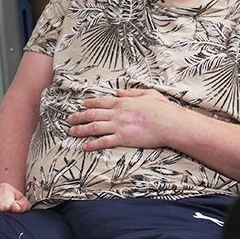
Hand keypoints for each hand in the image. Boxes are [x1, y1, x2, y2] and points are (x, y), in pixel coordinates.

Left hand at [66, 88, 183, 151]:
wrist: (170, 123)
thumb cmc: (163, 109)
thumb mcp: (148, 93)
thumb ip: (132, 92)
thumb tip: (119, 93)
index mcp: (123, 102)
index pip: (101, 102)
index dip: (89, 103)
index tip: (81, 104)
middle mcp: (117, 113)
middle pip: (92, 114)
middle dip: (79, 116)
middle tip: (69, 119)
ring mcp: (119, 125)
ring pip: (94, 127)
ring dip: (81, 129)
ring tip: (71, 132)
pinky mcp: (123, 138)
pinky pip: (103, 142)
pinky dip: (92, 144)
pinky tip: (84, 146)